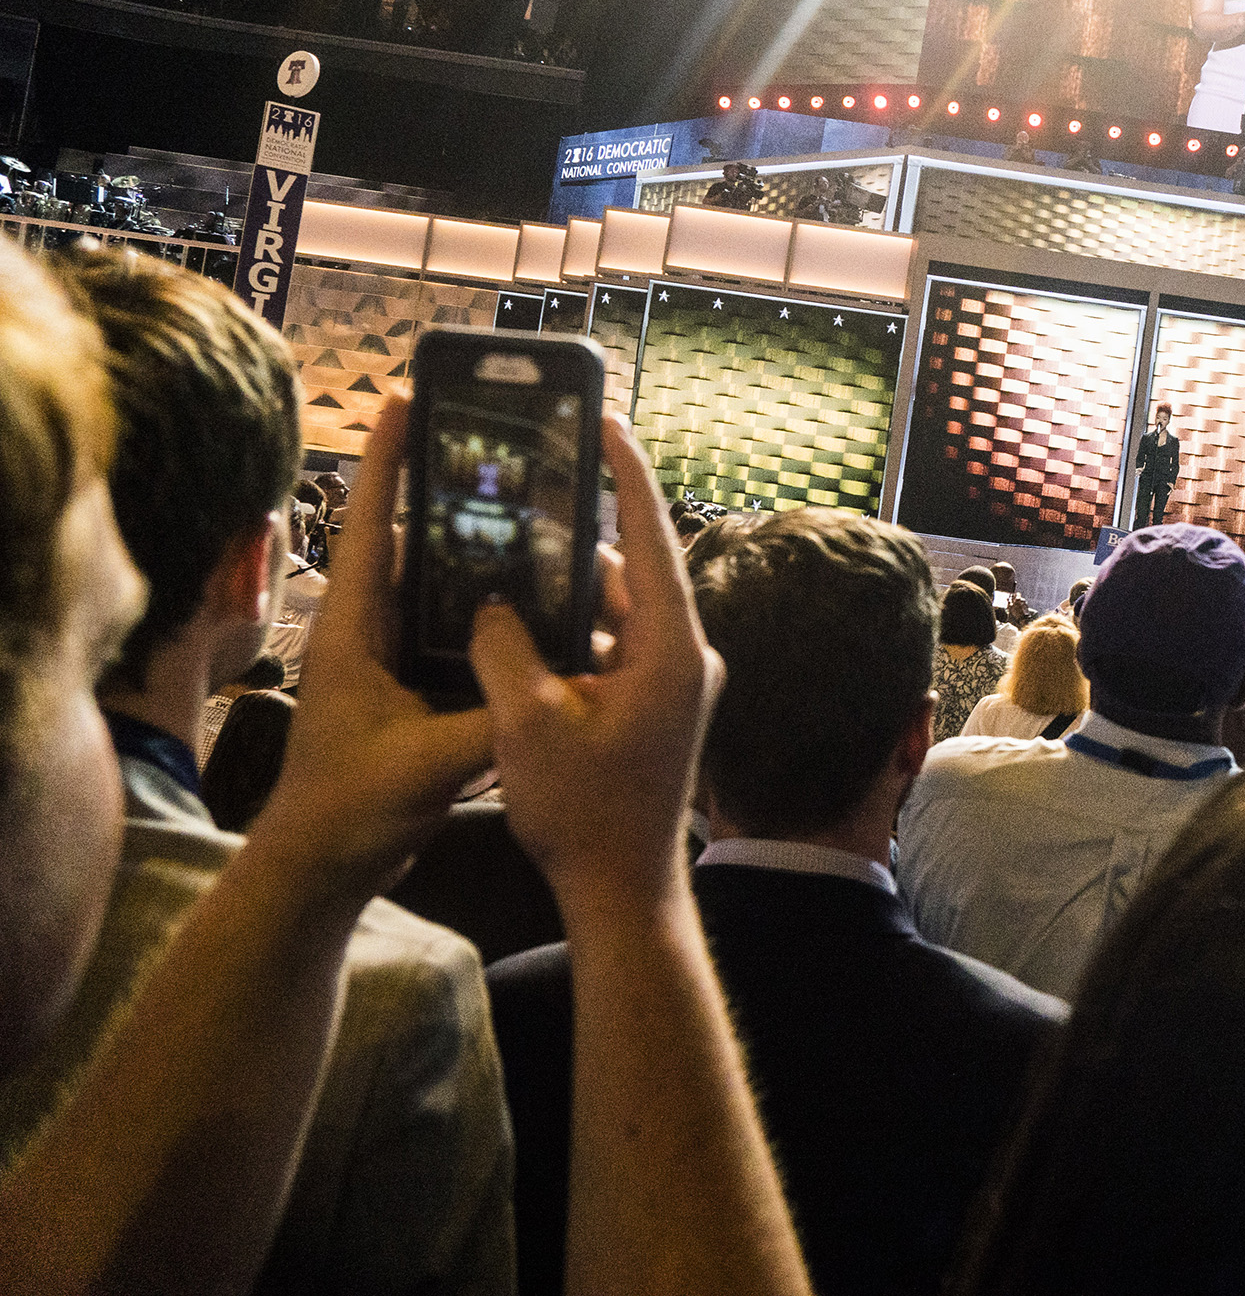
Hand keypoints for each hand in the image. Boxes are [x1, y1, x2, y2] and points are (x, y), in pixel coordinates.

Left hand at [256, 396, 495, 897]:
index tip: (402, 397)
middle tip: (491, 438)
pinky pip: (458, 632)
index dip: (385, 460)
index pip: (368, 526)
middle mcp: (370, 633)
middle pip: (409, 540)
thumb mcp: (427, 764)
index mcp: (354, 631)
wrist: (321, 869)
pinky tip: (538, 599)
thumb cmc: (350, 810)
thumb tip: (551, 682)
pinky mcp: (416, 691)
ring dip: (476, 550)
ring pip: (439, 587)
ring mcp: (392, 661)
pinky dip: (492, 609)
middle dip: (443, 487)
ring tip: (527, 508)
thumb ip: (490, 720)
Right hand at [471, 414, 725, 918]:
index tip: (606, 422)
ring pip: (615, 611)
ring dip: (566, 592)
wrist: (621, 889)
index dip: (627, 473)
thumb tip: (491, 603)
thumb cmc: (585, 814)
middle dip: (578, 534)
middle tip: (532, 487)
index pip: (652, 536)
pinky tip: (517, 627)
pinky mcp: (655, 704)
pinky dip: (570, 633)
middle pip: (630, 570)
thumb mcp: (525, 722)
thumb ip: (503, 648)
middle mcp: (686, 655)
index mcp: (672, 647)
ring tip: (509, 554)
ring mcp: (674, 681)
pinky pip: (611, 645)